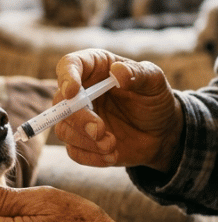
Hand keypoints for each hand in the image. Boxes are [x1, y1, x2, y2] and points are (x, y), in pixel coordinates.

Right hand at [53, 48, 183, 172]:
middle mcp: (81, 92)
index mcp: (95, 68)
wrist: (160, 133)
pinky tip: (112, 155)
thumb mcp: (155, 82)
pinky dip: (92, 156)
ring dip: (86, 141)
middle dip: (78, 119)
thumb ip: (139, 74)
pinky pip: (74, 151)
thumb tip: (117, 72)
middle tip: (100, 130)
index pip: (69, 65)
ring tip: (112, 144)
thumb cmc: (154, 100)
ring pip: (63, 130)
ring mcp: (78, 119)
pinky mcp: (80, 142)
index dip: (66, 76)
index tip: (73, 92)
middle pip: (60, 103)